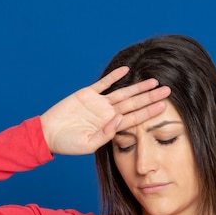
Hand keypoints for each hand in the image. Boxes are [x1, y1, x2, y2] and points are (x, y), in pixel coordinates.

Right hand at [40, 67, 170, 154]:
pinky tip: (126, 70)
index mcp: (110, 126)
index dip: (149, 112)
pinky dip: (114, 76)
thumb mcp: (88, 144)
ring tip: (153, 81)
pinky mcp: (86, 94)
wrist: (48, 134)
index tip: (164, 106)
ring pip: (123, 93)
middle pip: (133, 103)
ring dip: (138, 87)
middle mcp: (107, 113)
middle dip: (150, 98)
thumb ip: (105, 133)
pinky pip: (103, 83)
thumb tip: (120, 120)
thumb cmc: (67, 144)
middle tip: (167, 91)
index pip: (134, 118)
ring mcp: (98, 103)